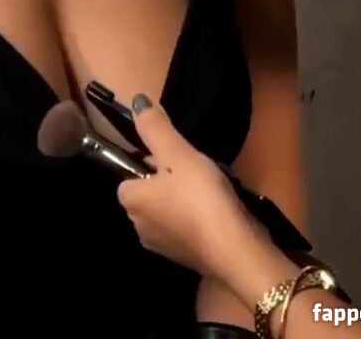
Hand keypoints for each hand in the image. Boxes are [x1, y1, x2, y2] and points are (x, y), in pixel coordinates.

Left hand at [117, 100, 274, 287]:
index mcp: (131, 201)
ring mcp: (162, 247)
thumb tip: (136, 101)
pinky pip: (185, 229)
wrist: (232, 248)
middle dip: (168, 181)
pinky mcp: (185, 258)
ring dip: (184, 199)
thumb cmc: (199, 196)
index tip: (173, 157)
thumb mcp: (177, 152)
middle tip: (194, 169)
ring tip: (210, 188)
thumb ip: (155, 128)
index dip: (149, 163)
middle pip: (148, 194)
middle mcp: (139, 227)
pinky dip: (196, 219)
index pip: (128, 177)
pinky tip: (216, 211)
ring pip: (168, 211)